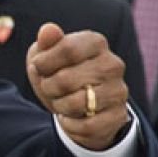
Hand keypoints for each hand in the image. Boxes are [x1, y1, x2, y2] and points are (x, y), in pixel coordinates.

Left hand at [26, 23, 130, 150]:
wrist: (76, 107)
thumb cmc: (57, 74)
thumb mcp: (45, 56)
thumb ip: (46, 43)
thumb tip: (48, 30)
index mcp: (95, 42)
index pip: (67, 49)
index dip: (44, 62)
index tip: (38, 67)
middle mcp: (113, 64)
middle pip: (65, 79)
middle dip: (48, 87)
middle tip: (52, 88)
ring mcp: (119, 90)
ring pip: (75, 103)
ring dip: (59, 106)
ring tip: (63, 101)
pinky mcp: (118, 116)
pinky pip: (85, 126)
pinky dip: (69, 125)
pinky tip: (72, 117)